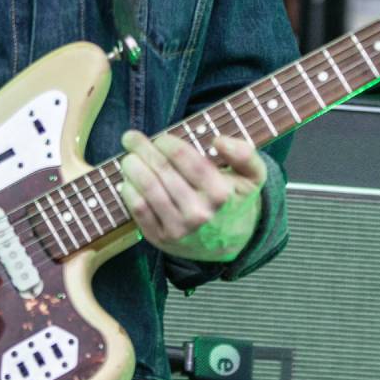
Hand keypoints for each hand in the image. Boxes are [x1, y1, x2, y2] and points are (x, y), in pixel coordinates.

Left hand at [116, 129, 265, 262]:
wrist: (229, 242)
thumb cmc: (235, 200)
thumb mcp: (252, 176)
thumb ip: (244, 154)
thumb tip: (219, 141)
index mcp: (220, 193)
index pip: (184, 158)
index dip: (167, 143)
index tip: (160, 137)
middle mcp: (199, 212)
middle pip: (162, 171)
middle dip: (142, 149)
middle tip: (131, 138)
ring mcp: (178, 228)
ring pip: (147, 190)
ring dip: (132, 168)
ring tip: (128, 157)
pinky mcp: (161, 239)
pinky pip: (138, 211)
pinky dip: (128, 191)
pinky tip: (127, 180)